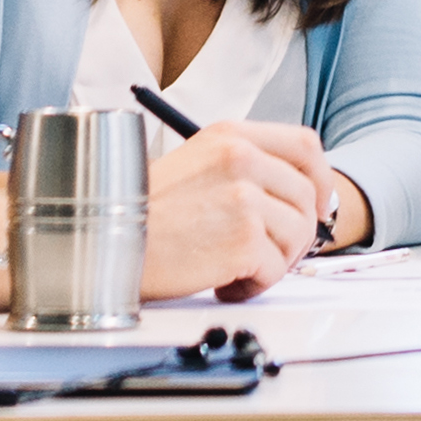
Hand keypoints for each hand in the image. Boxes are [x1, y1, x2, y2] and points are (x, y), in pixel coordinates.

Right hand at [145, 118, 326, 300]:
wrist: (99, 241)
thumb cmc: (140, 214)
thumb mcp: (195, 166)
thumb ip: (244, 169)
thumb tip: (299, 199)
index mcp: (231, 136)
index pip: (305, 145)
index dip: (321, 179)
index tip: (316, 205)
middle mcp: (242, 158)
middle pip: (307, 196)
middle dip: (298, 234)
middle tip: (270, 255)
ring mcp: (244, 197)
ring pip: (296, 235)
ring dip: (272, 263)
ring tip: (233, 269)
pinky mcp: (243, 238)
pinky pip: (275, 270)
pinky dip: (254, 285)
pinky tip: (222, 282)